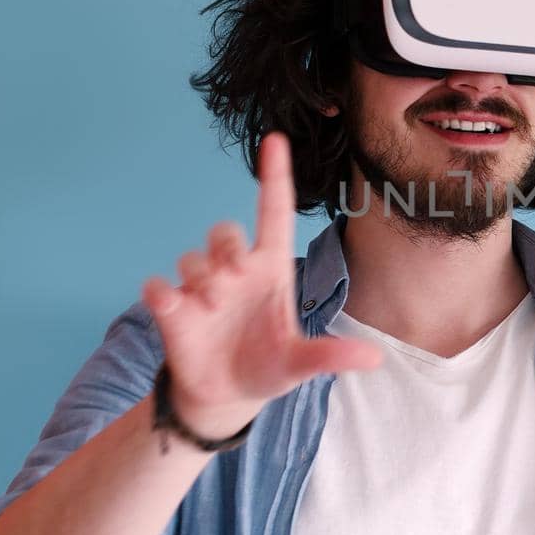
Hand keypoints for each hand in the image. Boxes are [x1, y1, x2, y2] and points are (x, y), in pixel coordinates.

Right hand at [139, 130, 382, 437]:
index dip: (274, 177)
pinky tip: (173, 307)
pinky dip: (162, 294)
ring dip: (201, 277)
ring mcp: (201, 289)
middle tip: (233, 277)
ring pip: (191, 258)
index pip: (273, 213)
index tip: (276, 139)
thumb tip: (376, 358)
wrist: (228, 395)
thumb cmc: (268, 366)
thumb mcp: (302, 363)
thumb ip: (333, 356)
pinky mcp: (173, 310)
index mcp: (270, 270)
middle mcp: (235, 272)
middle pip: (224, 231)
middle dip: (225, 247)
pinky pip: (158, 287)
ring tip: (213, 308)